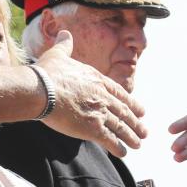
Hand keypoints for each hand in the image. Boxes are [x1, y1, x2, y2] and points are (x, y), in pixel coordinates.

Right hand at [36, 31, 147, 157]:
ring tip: (138, 144)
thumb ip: (65, 45)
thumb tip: (64, 33)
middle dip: (136, 123)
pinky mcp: (93, 128)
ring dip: (131, 137)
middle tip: (144, 131)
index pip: (120, 93)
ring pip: (121, 127)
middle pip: (124, 112)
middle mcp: (103, 97)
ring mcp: (100, 113)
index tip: (141, 111)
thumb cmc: (47, 73)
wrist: (41, 90)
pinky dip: (118, 147)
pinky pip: (110, 140)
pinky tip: (124, 154)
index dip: (132, 103)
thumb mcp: (59, 54)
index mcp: (98, 80)